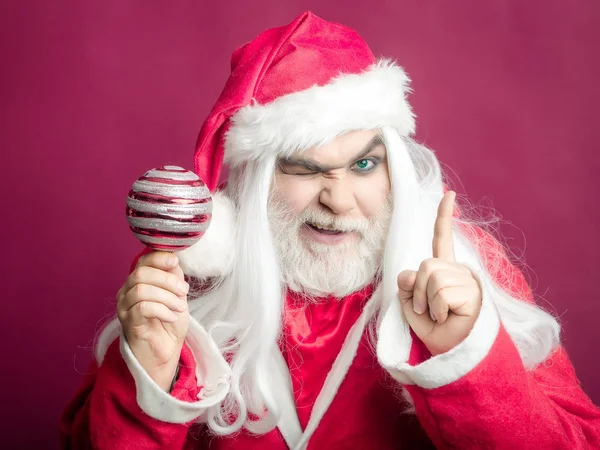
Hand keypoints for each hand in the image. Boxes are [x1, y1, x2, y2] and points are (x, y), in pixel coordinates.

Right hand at [117, 251, 189, 390]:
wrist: (166, 349)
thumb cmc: (170, 321)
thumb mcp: (177, 294)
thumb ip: (173, 276)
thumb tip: (173, 258)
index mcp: (139, 280)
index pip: (143, 260)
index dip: (159, 258)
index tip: (175, 262)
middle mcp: (127, 290)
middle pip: (141, 273)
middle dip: (167, 280)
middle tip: (183, 292)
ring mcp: (124, 306)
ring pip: (141, 290)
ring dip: (166, 297)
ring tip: (179, 308)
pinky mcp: (128, 322)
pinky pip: (142, 308)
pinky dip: (162, 310)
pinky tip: (171, 317)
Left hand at [397, 191, 481, 355]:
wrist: (449, 352)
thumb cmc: (432, 327)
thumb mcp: (409, 304)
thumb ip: (406, 283)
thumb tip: (413, 271)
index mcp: (443, 269)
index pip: (441, 238)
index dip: (444, 216)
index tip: (449, 194)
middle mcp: (458, 270)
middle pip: (426, 266)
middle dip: (417, 292)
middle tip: (426, 310)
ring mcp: (467, 280)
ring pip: (432, 279)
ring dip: (427, 303)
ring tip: (438, 315)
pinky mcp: (473, 292)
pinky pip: (441, 293)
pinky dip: (437, 309)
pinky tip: (448, 317)